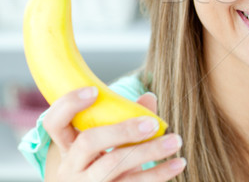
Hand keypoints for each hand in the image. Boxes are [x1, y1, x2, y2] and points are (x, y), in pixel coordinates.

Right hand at [43, 86, 185, 180]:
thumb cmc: (108, 165)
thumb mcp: (112, 146)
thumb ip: (127, 119)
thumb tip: (149, 97)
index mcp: (68, 147)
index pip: (55, 123)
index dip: (69, 105)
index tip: (94, 90)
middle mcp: (71, 168)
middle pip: (89, 142)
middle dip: (122, 130)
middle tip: (153, 123)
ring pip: (114, 166)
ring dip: (149, 152)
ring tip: (176, 141)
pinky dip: (158, 173)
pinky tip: (178, 163)